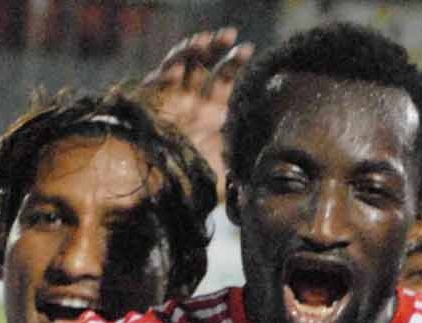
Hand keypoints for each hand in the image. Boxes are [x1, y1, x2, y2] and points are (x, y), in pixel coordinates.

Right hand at [139, 27, 250, 199]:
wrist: (154, 183)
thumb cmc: (189, 183)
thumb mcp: (224, 179)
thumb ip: (244, 176)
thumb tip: (267, 180)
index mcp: (211, 117)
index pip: (225, 83)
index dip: (234, 65)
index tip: (248, 50)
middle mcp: (193, 103)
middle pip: (208, 68)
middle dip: (221, 51)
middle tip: (235, 39)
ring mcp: (174, 96)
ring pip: (187, 64)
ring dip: (200, 49)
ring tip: (214, 39)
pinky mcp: (154, 95)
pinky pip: (167, 71)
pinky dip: (179, 59)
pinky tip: (192, 48)